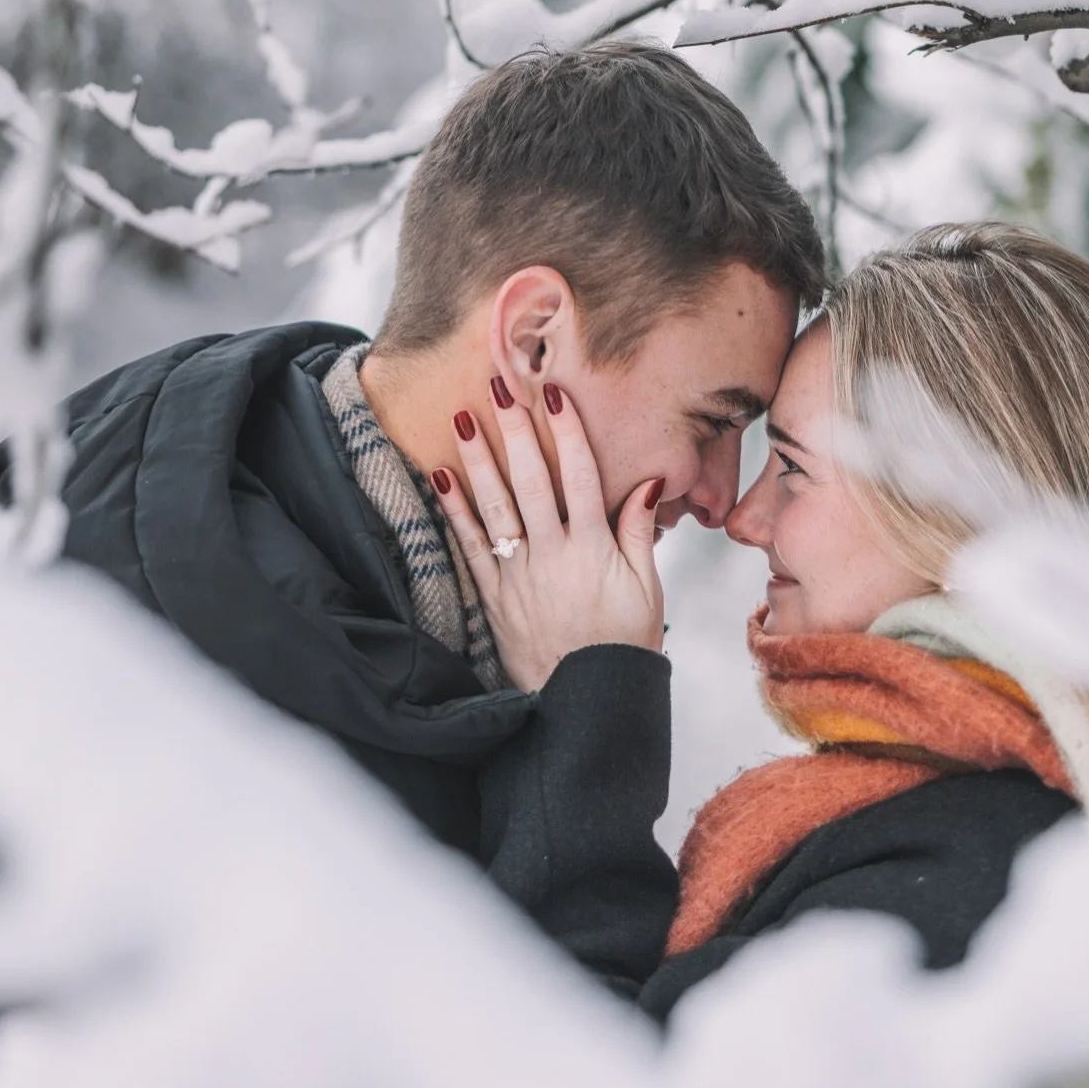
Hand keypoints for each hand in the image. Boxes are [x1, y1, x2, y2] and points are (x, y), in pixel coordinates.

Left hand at [432, 382, 664, 691]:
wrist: (585, 701)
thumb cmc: (621, 644)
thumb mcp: (646, 587)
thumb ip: (639, 532)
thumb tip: (647, 483)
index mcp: (594, 547)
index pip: (582, 476)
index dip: (567, 432)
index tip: (553, 395)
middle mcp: (553, 553)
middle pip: (532, 480)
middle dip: (516, 430)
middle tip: (500, 387)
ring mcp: (519, 573)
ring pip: (495, 505)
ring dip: (478, 459)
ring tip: (464, 419)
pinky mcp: (494, 595)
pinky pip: (469, 546)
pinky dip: (454, 511)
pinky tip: (441, 477)